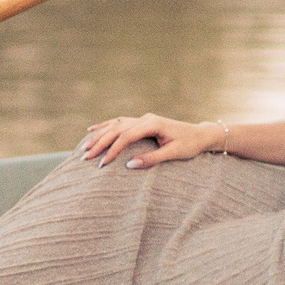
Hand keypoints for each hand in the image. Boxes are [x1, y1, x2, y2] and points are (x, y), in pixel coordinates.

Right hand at [79, 113, 218, 168]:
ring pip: (115, 125)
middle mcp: (145, 118)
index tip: (102, 164)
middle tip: (86, 157)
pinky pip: (119, 122)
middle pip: (117, 129)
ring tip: (84, 147)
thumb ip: (151, 159)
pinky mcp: (142, 122)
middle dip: (100, 143)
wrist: (200, 134)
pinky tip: (91, 129)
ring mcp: (143, 119)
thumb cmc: (190, 145)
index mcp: (152, 124)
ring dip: (99, 135)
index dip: (113, 150)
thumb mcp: (173, 153)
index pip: (126, 136)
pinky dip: (105, 126)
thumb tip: (129, 165)